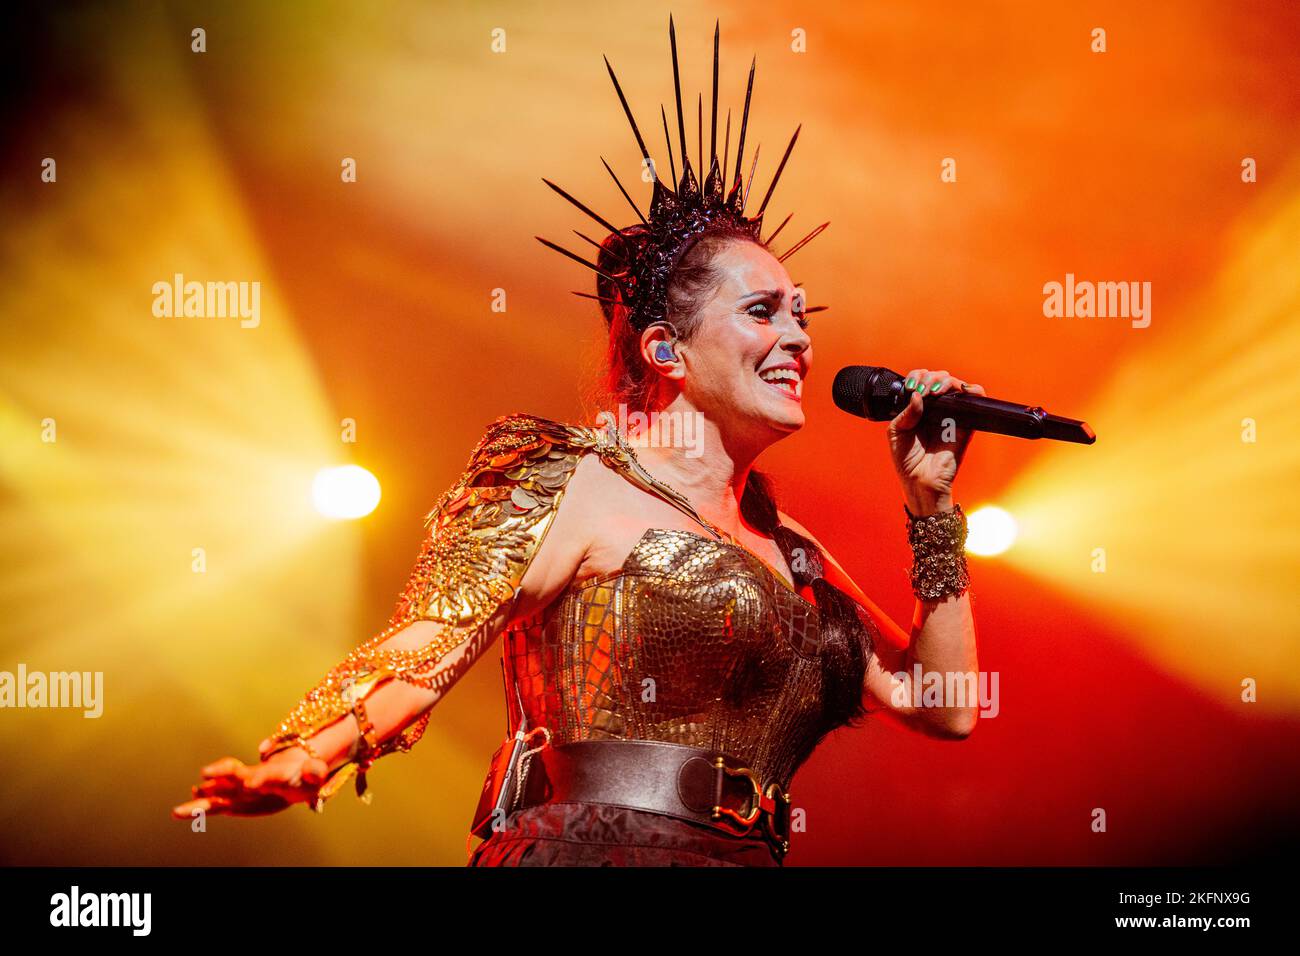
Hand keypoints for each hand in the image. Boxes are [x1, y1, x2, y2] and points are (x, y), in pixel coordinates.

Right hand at [171, 749, 327, 818]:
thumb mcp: (313, 775)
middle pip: (235, 773)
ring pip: (218, 791)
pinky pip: (213, 805)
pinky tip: (180, 812)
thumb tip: (315, 770)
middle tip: (206, 775)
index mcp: (275, 773)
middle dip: (222, 774)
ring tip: (178, 809)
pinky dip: (198, 809)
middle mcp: (252, 778)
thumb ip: (314, 773)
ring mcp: (239, 788)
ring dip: (202, 797)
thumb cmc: (302, 776)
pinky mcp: (233, 800)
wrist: (289, 775)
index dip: (259, 777)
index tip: (249, 782)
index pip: (267, 773)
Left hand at [887, 368, 983, 515]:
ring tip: (934, 391)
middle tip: (922, 390)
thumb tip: (918, 395)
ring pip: (957, 385)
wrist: (920, 482)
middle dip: (930, 377)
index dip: (917, 376)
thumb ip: (906, 412)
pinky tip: (961, 390)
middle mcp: (936, 409)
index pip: (923, 380)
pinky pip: (977, 401)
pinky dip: (974, 390)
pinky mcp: (967, 423)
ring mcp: (952, 415)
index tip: (911, 387)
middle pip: (940, 378)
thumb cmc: (907, 461)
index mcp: (919, 408)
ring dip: (946, 381)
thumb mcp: (896, 432)